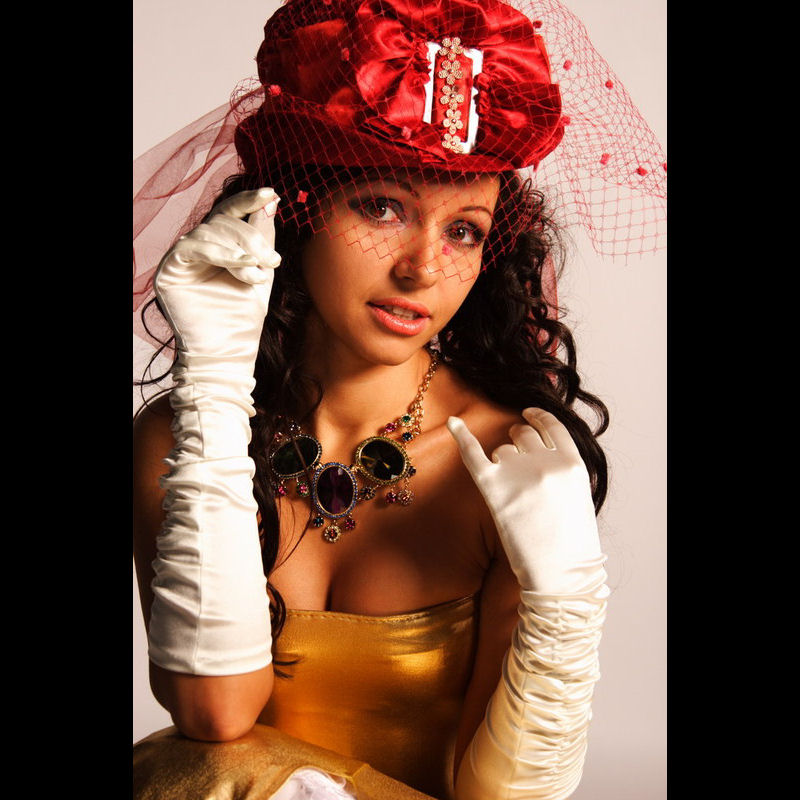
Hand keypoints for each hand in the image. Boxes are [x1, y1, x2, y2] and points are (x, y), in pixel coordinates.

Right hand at [153, 187, 280, 361]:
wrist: (228, 352)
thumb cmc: (243, 319)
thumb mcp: (261, 272)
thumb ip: (263, 238)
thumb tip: (271, 201)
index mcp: (217, 246)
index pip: (229, 213)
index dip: (248, 200)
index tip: (271, 193)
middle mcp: (196, 247)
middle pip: (223, 221)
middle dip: (252, 238)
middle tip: (273, 261)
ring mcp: (180, 258)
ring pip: (210, 232)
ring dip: (241, 251)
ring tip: (259, 275)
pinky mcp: (169, 270)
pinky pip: (193, 247)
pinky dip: (221, 254)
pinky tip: (243, 267)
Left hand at [447, 407, 602, 594]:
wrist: (560, 575)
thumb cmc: (571, 543)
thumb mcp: (579, 496)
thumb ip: (563, 469)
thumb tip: (540, 449)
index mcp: (572, 462)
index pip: (552, 426)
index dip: (538, 417)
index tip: (529, 413)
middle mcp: (545, 462)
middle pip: (523, 435)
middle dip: (518, 443)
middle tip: (518, 465)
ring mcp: (518, 473)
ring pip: (502, 450)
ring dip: (503, 462)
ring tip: (512, 492)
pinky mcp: (492, 487)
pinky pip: (473, 453)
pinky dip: (461, 435)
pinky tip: (453, 423)